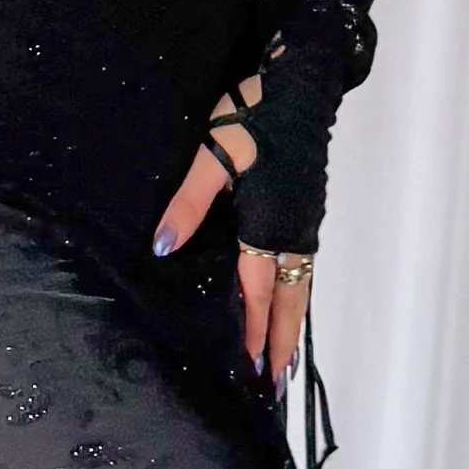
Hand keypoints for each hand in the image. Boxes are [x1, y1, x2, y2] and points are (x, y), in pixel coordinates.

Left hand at [151, 71, 310, 391]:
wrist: (302, 80)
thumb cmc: (253, 114)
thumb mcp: (211, 156)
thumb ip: (187, 204)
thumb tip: (162, 249)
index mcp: (269, 226)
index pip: (258, 296)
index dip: (253, 336)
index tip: (250, 374)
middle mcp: (293, 233)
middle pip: (289, 304)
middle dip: (280, 347)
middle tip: (274, 388)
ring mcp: (304, 224)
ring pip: (299, 288)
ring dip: (288, 325)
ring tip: (279, 360)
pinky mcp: (306, 212)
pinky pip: (302, 269)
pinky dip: (294, 297)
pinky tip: (282, 304)